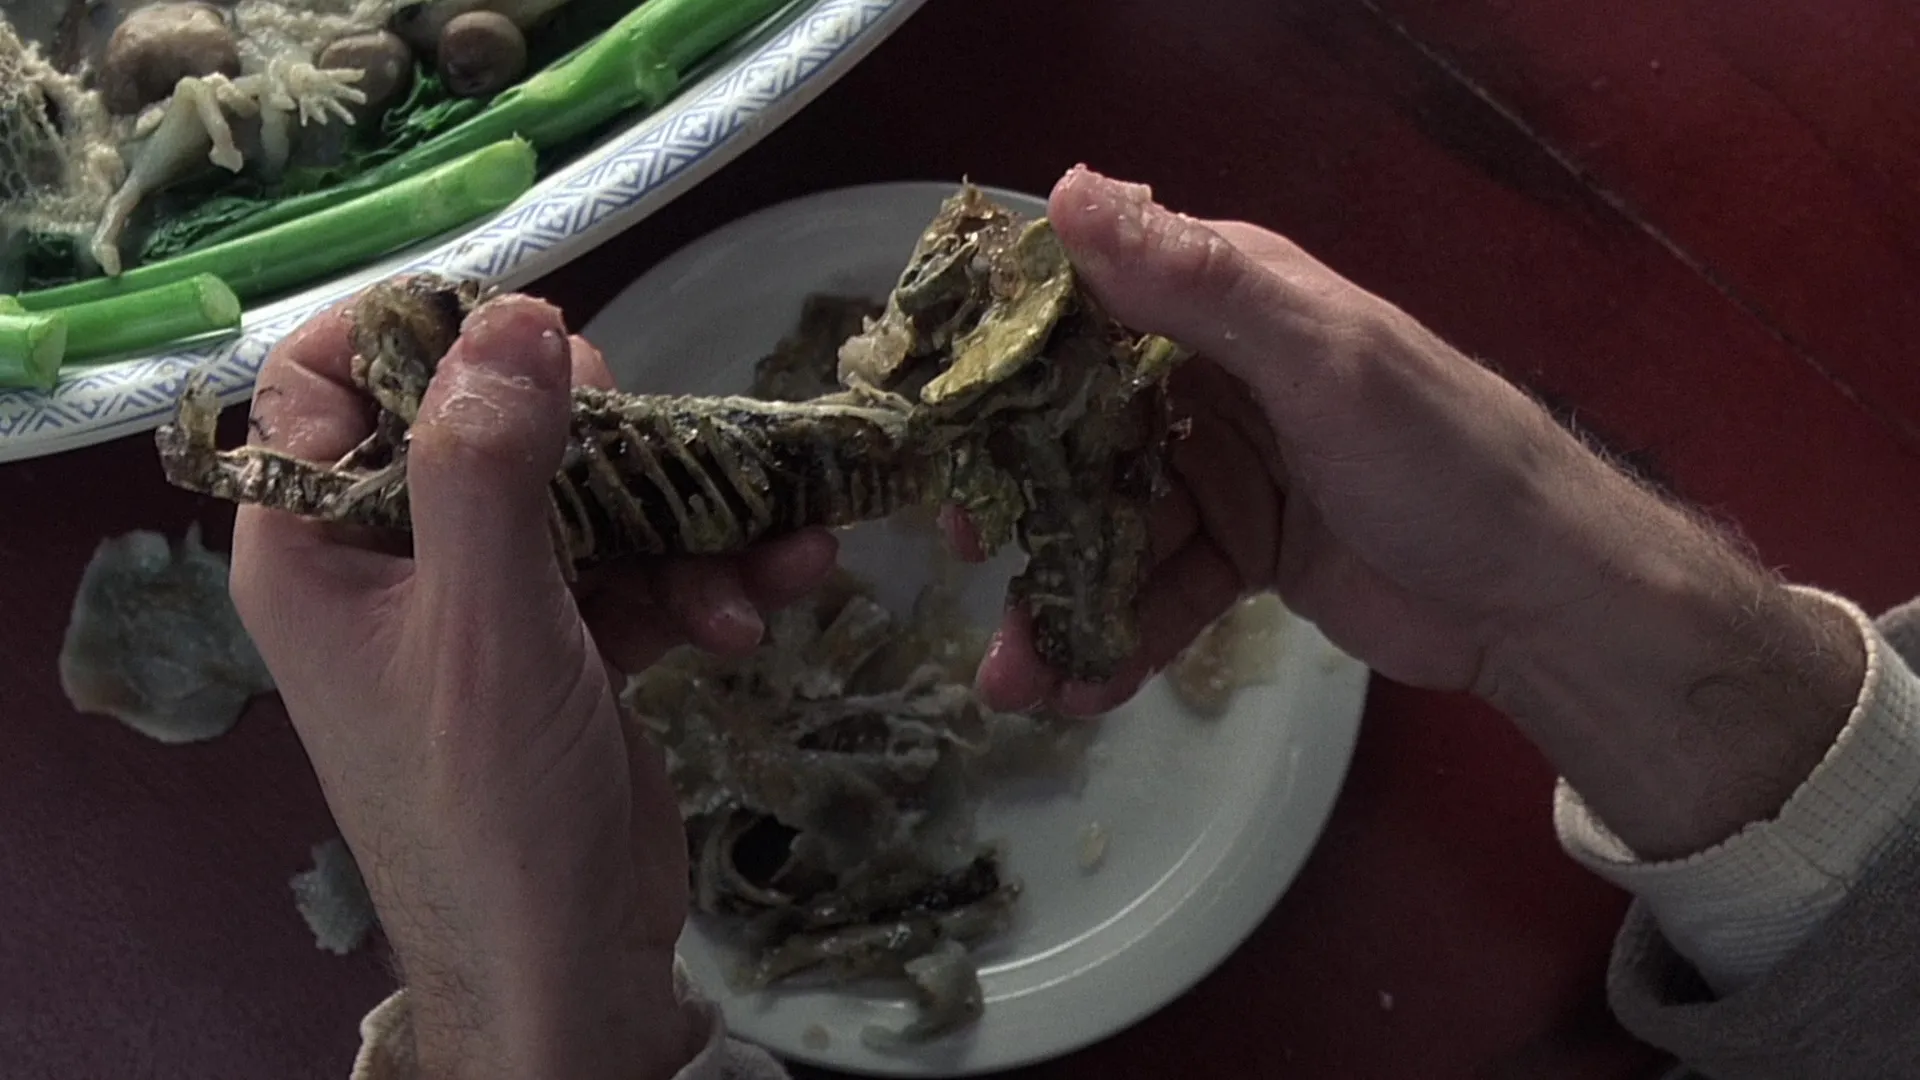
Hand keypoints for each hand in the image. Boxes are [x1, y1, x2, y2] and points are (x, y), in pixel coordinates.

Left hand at [229, 294, 835, 1077]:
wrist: (570, 971)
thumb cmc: (493, 807)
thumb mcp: (485, 622)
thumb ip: (489, 462)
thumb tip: (512, 315)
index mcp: (318, 547)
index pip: (325, 383)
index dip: (416, 334)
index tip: (531, 326)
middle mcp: (393, 564)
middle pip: (484, 428)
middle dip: (600, 436)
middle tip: (667, 442)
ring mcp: (487, 608)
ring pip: (582, 499)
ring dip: (684, 518)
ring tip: (768, 547)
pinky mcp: (567, 648)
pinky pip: (633, 571)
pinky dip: (699, 579)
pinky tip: (762, 606)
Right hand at [972, 166, 1862, 858]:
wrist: (1541, 598)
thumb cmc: (1442, 457)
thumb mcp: (1321, 359)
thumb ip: (1197, 283)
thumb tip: (1066, 189)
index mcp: (1229, 302)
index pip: (1087, 306)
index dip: (1006, 359)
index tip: (943, 420)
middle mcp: (1213, 376)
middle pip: (1080, 429)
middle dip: (1022, 499)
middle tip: (968, 554)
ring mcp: (1224, 469)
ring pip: (1110, 525)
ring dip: (1062, 597)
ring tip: (1020, 680)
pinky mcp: (1241, 550)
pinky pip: (1155, 588)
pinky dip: (1119, 636)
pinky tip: (1084, 688)